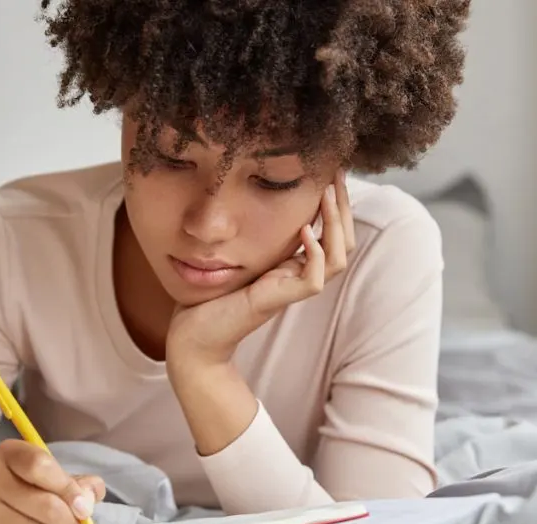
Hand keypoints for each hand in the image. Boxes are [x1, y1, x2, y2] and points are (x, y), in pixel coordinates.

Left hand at [166, 170, 356, 368]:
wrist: (193, 335)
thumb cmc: (210, 295)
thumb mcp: (237, 252)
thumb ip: (254, 233)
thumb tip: (258, 195)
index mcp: (292, 265)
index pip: (332, 234)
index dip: (337, 206)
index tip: (331, 173)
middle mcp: (297, 276)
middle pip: (343, 243)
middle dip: (343, 208)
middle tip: (337, 176)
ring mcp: (290, 290)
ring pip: (336, 259)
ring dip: (335, 225)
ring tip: (327, 195)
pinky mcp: (278, 301)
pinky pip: (313, 280)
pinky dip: (314, 253)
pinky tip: (304, 231)